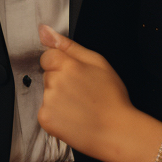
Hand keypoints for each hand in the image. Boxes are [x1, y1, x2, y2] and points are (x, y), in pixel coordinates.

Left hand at [37, 25, 135, 161]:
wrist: (117, 131)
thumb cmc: (112, 97)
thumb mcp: (98, 62)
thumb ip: (69, 45)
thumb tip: (44, 30)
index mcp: (68, 64)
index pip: (47, 56)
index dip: (61, 65)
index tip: (75, 76)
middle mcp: (55, 81)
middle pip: (48, 75)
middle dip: (60, 81)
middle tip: (82, 93)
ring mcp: (49, 101)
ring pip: (47, 93)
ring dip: (58, 98)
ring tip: (79, 107)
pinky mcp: (46, 119)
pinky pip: (45, 112)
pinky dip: (55, 115)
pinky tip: (72, 118)